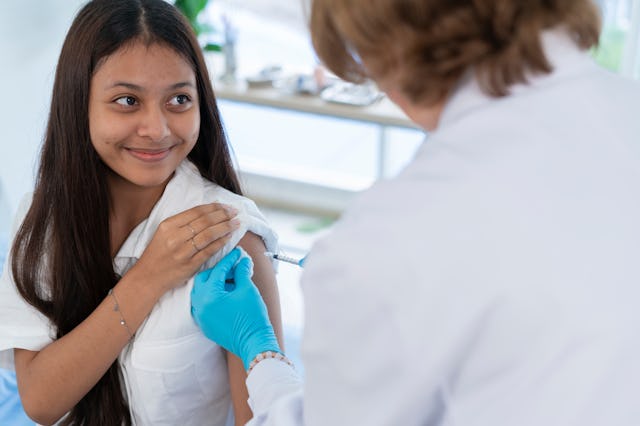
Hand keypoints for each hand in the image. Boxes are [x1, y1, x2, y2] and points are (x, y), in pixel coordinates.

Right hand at [130, 203, 239, 293]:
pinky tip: (229, 237)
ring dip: (226, 227)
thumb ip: (184, 222)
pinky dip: (221, 242)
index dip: (215, 207)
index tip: (226, 206)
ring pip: (209, 235)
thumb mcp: (165, 232)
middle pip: (205, 221)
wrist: (148, 277)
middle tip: (235, 212)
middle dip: (223, 215)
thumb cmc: (158, 253)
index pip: (197, 211)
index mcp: (168, 225)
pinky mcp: (190, 265)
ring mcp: (183, 252)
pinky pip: (209, 250)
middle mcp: (175, 237)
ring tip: (236, 223)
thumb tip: (210, 210)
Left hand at [191, 248, 280, 369]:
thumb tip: (242, 261)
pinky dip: (211, 296)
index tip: (237, 253)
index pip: (217, 271)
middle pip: (203, 279)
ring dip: (213, 283)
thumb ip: (242, 272)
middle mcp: (199, 306)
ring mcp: (200, 317)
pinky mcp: (204, 325)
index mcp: (209, 296)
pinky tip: (226, 294)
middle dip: (218, 271)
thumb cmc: (252, 317)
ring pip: (201, 292)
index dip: (230, 260)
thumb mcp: (247, 289)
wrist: (254, 343)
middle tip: (232, 267)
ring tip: (230, 280)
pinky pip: (202, 305)